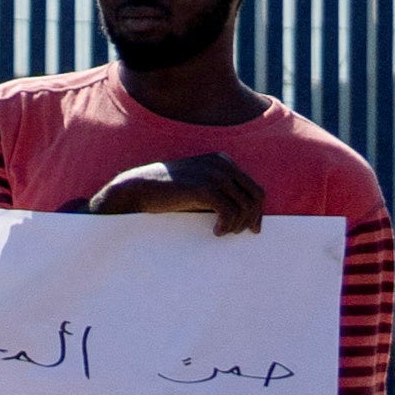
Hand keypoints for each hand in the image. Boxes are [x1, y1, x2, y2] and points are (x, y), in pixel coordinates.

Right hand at [79, 151, 265, 231]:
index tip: (253, 227)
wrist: (138, 188)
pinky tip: (216, 231)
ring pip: (244, 206)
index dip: (256, 210)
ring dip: (237, 224)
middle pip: (255, 196)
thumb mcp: (198, 185)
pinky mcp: (204, 188)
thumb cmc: (166, 192)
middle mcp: (222, 165)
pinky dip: (226, 225)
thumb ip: (220, 191)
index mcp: (222, 161)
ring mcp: (214, 175)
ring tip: (224, 232)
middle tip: (243, 233)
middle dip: (252, 217)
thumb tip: (243, 214)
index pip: (253, 187)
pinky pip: (229, 212)